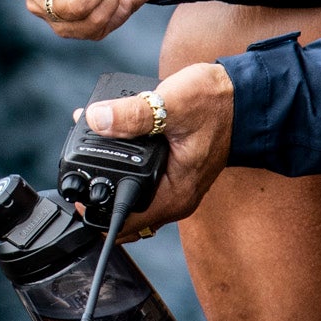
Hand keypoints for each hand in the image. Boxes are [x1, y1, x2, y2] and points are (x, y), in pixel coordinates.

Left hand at [85, 63, 235, 236]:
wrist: (245, 96)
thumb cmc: (217, 103)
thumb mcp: (173, 104)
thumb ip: (134, 114)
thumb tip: (96, 120)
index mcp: (175, 194)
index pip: (124, 224)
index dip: (96, 212)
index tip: (76, 189)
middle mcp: (174, 198)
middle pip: (122, 212)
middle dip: (97, 191)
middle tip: (76, 164)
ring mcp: (173, 186)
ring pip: (129, 194)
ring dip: (107, 175)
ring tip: (87, 146)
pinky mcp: (170, 171)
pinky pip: (138, 178)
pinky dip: (120, 163)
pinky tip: (106, 139)